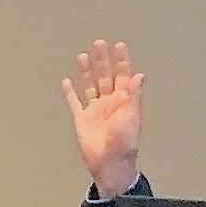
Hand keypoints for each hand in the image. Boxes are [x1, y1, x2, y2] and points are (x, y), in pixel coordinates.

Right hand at [62, 40, 145, 198]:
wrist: (110, 163)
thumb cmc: (124, 141)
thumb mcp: (131, 116)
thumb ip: (133, 95)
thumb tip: (139, 74)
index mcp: (123, 101)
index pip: (122, 76)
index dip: (121, 61)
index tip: (118, 45)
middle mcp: (109, 102)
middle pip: (105, 77)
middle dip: (102, 61)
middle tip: (99, 43)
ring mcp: (94, 111)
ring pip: (90, 86)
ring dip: (87, 72)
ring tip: (83, 56)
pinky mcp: (81, 120)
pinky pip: (75, 103)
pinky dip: (70, 93)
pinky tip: (66, 81)